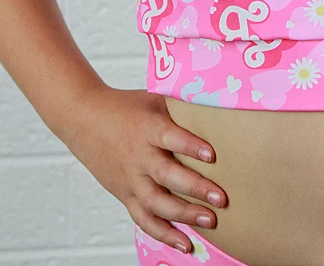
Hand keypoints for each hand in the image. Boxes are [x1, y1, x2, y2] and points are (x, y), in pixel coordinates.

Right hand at [63, 84, 227, 254]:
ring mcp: (131, 179)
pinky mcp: (125, 194)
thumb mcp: (154, 98)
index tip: (213, 155)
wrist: (84, 118)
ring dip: (184, 215)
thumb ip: (181, 105)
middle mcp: (138, 156)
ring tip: (211, 221)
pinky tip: (185, 244)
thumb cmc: (126, 106)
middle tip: (221, 198)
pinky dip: (163, 234)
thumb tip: (219, 103)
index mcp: (147, 128)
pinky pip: (144, 219)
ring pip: (156, 203)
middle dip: (195, 189)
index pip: (170, 138)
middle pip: (166, 176)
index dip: (191, 146)